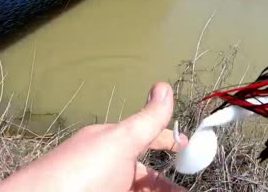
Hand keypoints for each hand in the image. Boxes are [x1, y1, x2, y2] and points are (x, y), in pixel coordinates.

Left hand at [0, 82, 187, 191]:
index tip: (188, 148)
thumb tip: (164, 86)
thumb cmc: (79, 173)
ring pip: (135, 188)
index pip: (146, 137)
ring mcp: (102, 186)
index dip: (169, 141)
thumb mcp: (119, 141)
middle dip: (166, 184)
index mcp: (111, 144)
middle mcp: (106, 167)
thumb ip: (146, 120)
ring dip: (155, 191)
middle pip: (144, 174)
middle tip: (185, 191)